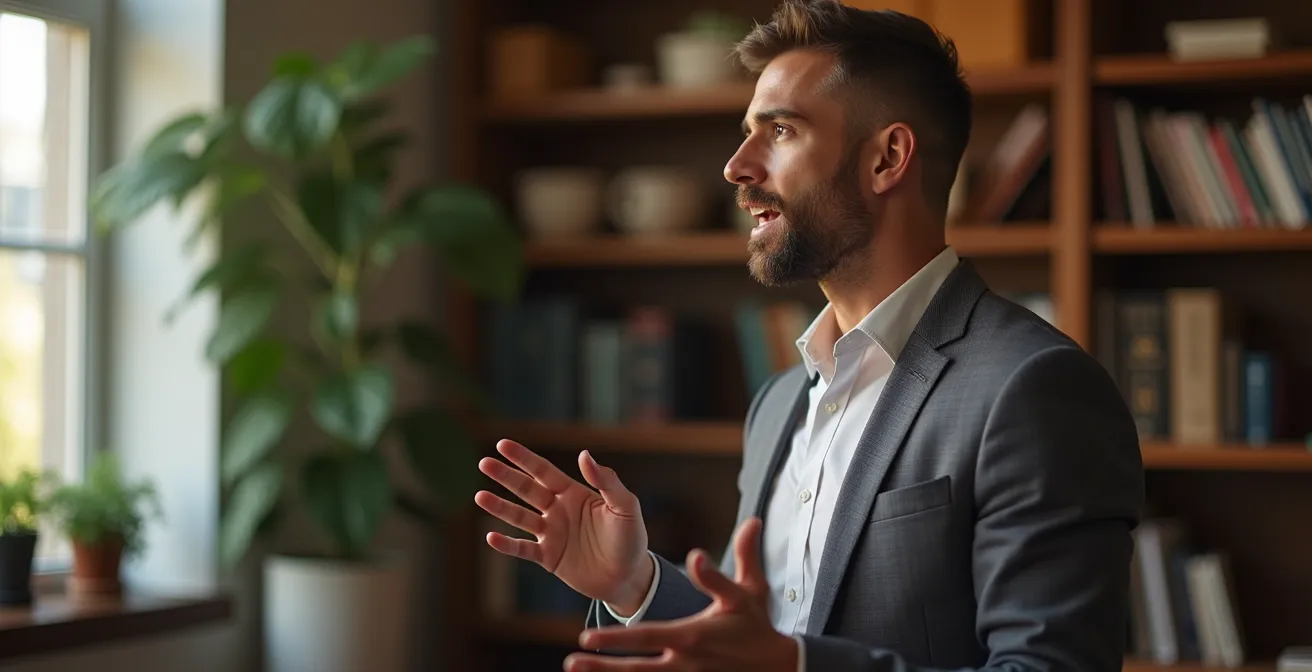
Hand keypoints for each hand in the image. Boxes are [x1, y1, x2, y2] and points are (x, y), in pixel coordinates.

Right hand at [475, 439, 653, 611]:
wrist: (629, 577)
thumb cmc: (631, 538)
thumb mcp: (625, 506)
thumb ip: (607, 481)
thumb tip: (585, 454)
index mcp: (574, 494)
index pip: (544, 471)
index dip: (524, 458)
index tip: (502, 444)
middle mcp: (558, 510)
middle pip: (527, 490)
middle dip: (506, 476)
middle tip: (484, 463)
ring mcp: (551, 534)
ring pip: (520, 517)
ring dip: (500, 507)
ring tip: (480, 496)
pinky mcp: (549, 558)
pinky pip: (523, 549)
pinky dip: (507, 544)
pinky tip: (491, 537)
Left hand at [563, 517, 798, 671]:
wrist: (777, 667)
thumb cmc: (758, 626)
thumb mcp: (750, 592)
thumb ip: (736, 562)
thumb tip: (747, 522)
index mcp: (691, 636)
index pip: (645, 637)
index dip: (615, 637)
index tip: (586, 636)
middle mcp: (684, 662)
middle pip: (636, 667)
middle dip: (603, 666)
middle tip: (572, 662)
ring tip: (577, 670)